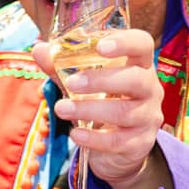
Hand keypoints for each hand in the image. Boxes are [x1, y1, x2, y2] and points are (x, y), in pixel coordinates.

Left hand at [33, 28, 164, 185]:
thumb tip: (39, 49)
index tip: (100, 46)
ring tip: (61, 108)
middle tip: (72, 83)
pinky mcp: (140, 143)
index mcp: (138, 65)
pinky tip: (75, 135)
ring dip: (89, 109)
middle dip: (101, 80)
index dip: (125, 42)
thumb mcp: (81, 82)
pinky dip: (94, 139)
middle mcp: (150, 89)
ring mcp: (148, 117)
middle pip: (136, 79)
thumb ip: (61, 66)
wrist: (117, 147)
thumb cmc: (101, 103)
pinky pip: (118, 141)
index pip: (143, 44)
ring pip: (124, 112)